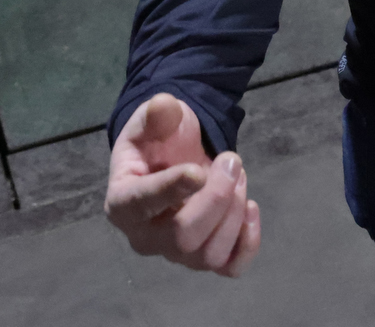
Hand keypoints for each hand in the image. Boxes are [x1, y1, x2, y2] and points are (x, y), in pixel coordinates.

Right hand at [104, 93, 260, 275]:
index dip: (171, 189)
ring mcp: (177, 253)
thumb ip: (156, 113)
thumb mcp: (153, 119)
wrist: (174, 159)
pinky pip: (230, 268)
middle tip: (232, 159)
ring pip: (209, 254)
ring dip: (233, 212)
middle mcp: (145, 237)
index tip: (198, 169)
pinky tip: (251, 208)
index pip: (141, 205)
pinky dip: (248, 244)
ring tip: (238, 173)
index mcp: (122, 202)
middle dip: (216, 197)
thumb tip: (163, 106)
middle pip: (182, 237)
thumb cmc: (158, 142)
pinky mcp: (206, 256)